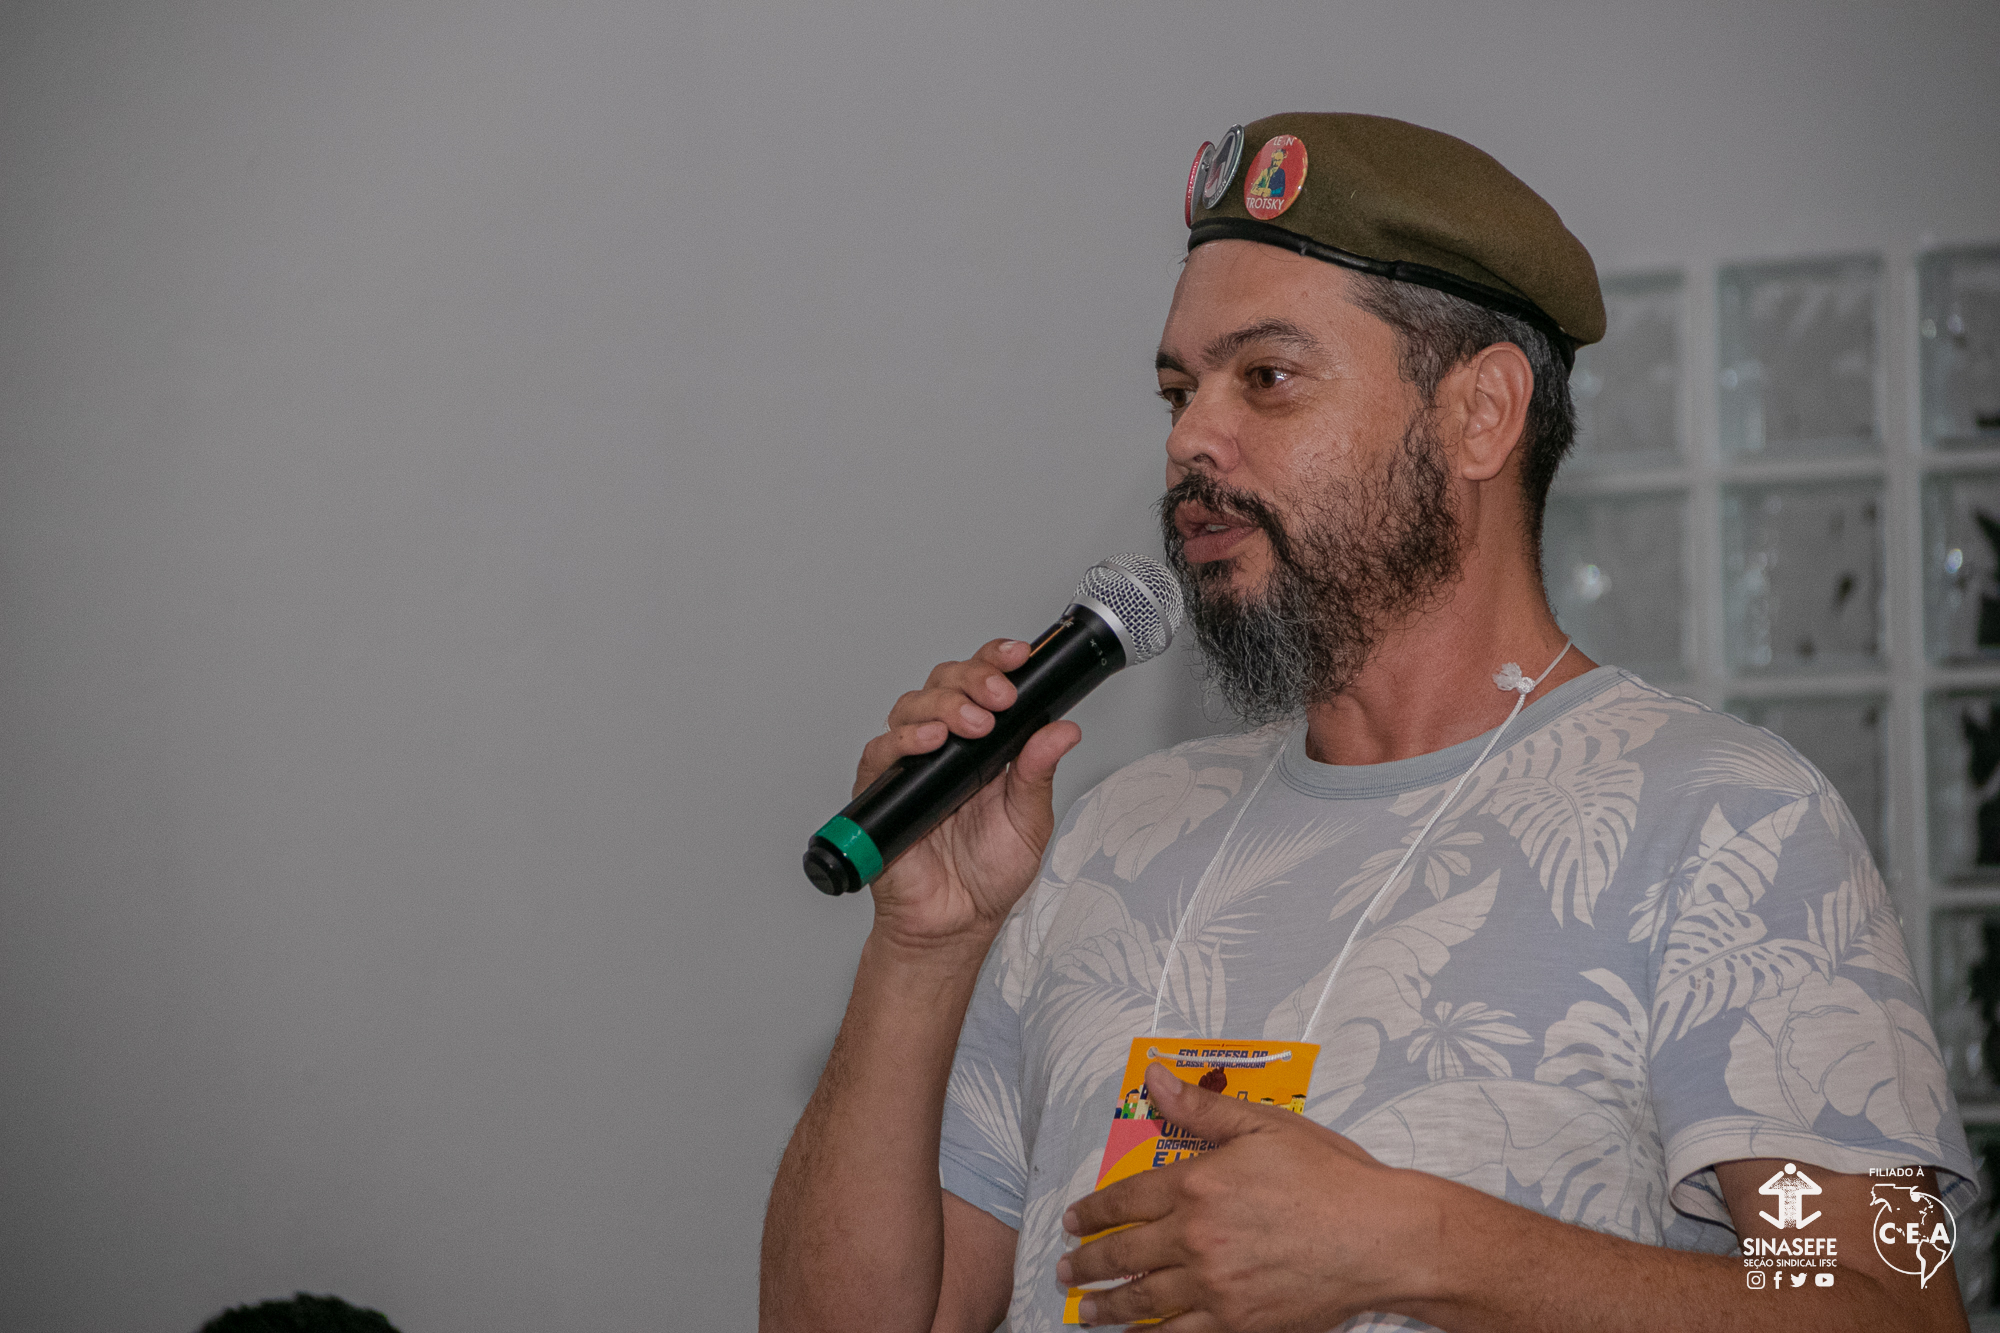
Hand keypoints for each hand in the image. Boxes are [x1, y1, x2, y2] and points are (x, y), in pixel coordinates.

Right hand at [856, 638, 1081, 949]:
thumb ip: (1039, 773)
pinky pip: (881, 751)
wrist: (955, 923)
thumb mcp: (1029, 821)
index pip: (983, 685)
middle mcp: (945, 747)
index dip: (995, 662)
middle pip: (945, 683)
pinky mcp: (882, 790)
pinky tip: (930, 739)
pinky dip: (904, 738)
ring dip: (943, 703)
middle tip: (998, 696)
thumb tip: (1062, 730)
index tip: (1017, 658)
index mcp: (983, 746)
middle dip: (973, 679)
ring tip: (972, 723)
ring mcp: (911, 765)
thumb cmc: (988, 875)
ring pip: (912, 706)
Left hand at [1056, 1064, 1429, 1331]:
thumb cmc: (1329, 1176)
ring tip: (1085, 1310)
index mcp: (1197, 1185)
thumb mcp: (1264, 1125)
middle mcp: (1196, 1238)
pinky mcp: (1239, 1323)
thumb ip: (1201, 1106)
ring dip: (1107, 1306)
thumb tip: (1154, 1077)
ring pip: (1143, 1301)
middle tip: (1067, 1270)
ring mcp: (1215, 1286)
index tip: (1072, 1221)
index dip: (1092, 1212)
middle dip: (1087, 1263)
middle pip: (1124, 1254)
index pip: (1125, 1199)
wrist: (1380, 1237)